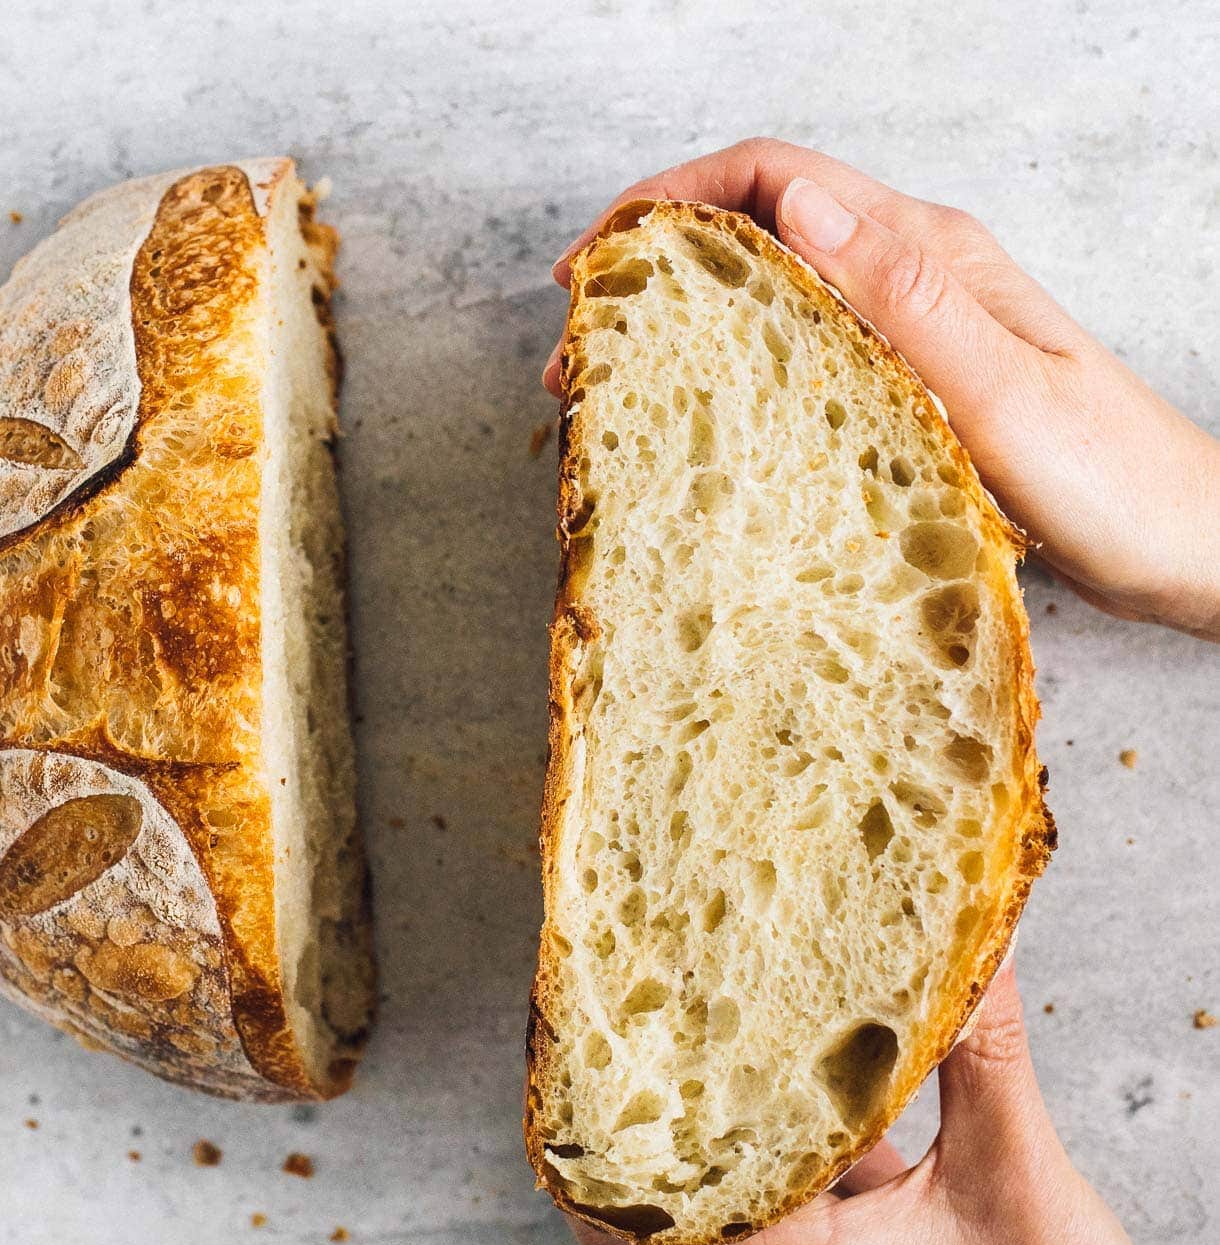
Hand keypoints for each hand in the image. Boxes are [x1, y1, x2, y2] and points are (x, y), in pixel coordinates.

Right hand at [545, 138, 1219, 640]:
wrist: (1187, 545)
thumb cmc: (1113, 482)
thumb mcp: (1005, 394)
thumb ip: (908, 300)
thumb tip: (801, 207)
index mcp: (930, 257)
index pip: (776, 182)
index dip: (670, 203)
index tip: (596, 266)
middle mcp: (916, 279)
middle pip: (762, 229)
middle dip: (658, 262)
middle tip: (586, 342)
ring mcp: (914, 333)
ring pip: (778, 292)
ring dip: (690, 319)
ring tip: (623, 385)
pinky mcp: (914, 388)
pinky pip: (808, 353)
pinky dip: (740, 368)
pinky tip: (713, 420)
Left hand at [569, 962, 1175, 1244]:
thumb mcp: (1014, 1170)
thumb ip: (985, 1052)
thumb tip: (974, 943)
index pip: (641, 1223)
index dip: (587, 1158)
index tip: (564, 1075)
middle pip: (672, 1182)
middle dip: (642, 1104)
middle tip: (627, 1010)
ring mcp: (819, 1239)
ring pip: (738, 1159)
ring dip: (720, 1094)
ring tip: (706, 1002)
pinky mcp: (857, 1224)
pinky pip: (803, 1153)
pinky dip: (794, 1099)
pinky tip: (813, 1034)